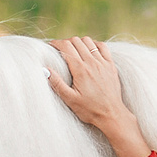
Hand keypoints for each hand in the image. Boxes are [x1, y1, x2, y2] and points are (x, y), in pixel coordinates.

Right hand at [48, 36, 151, 156]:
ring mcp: (103, 63)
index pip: (66, 47)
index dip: (56, 43)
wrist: (112, 115)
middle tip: (61, 50)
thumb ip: (57, 83)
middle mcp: (92, 63)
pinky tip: (90, 50)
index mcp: (80, 70)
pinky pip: (103, 47)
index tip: (50, 46)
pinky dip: (94, 44)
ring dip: (79, 42)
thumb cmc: (90, 110)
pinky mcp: (111, 66)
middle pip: (76, 41)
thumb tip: (45, 69)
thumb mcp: (70, 99)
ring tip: (74, 50)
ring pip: (89, 41)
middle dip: (66, 42)